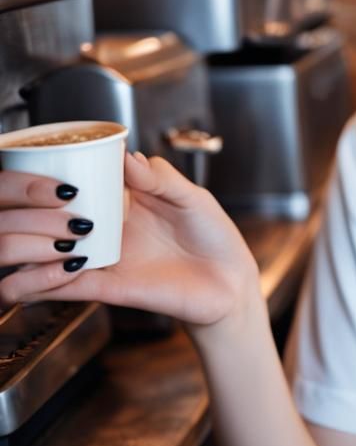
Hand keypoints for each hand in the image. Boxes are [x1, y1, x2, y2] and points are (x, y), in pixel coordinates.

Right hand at [0, 151, 258, 327]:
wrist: (230, 282)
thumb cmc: (214, 236)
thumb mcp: (193, 198)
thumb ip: (162, 179)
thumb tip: (129, 157)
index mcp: (127, 199)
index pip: (82, 182)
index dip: (62, 176)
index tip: (58, 172)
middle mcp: (108, 227)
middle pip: (53, 216)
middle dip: (40, 212)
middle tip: (58, 208)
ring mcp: (104, 257)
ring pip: (45, 254)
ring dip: (35, 247)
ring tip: (56, 238)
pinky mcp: (108, 288)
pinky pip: (64, 287)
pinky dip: (47, 281)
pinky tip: (59, 269)